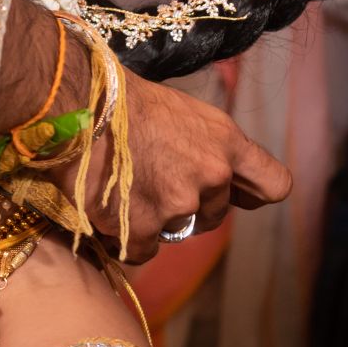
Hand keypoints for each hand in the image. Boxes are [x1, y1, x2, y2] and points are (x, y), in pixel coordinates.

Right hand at [0, 0, 289, 261]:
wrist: (73, 102)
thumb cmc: (121, 96)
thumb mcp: (181, 112)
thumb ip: (204, 145)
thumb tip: (210, 172)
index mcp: (226, 142)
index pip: (274, 185)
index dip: (252, 193)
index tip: (237, 194)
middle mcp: (211, 176)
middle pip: (213, 214)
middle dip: (186, 206)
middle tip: (150, 182)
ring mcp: (177, 206)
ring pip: (174, 231)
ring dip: (150, 219)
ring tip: (119, 188)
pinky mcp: (142, 229)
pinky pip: (142, 250)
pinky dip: (124, 236)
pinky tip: (105, 208)